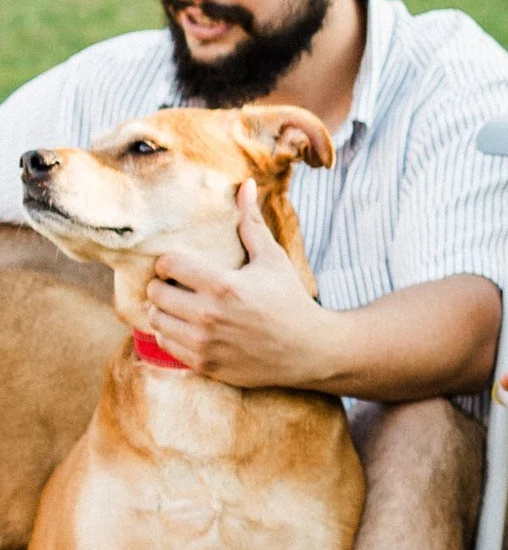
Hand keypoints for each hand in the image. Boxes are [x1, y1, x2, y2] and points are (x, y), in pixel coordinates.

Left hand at [142, 191, 334, 387]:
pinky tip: (186, 327)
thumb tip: (245, 184)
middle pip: (155, 294)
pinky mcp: (206, 365)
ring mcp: (206, 344)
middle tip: (175, 285)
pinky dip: (170, 334)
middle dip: (162, 286)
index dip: (169, 262)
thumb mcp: (273, 259)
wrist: (310, 350)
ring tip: (178, 306)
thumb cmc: (290, 300)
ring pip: (156, 320)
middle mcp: (210, 316)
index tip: (179, 264)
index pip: (169, 265)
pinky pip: (166, 345)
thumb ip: (251, 223)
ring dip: (163, 311)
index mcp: (225, 285)